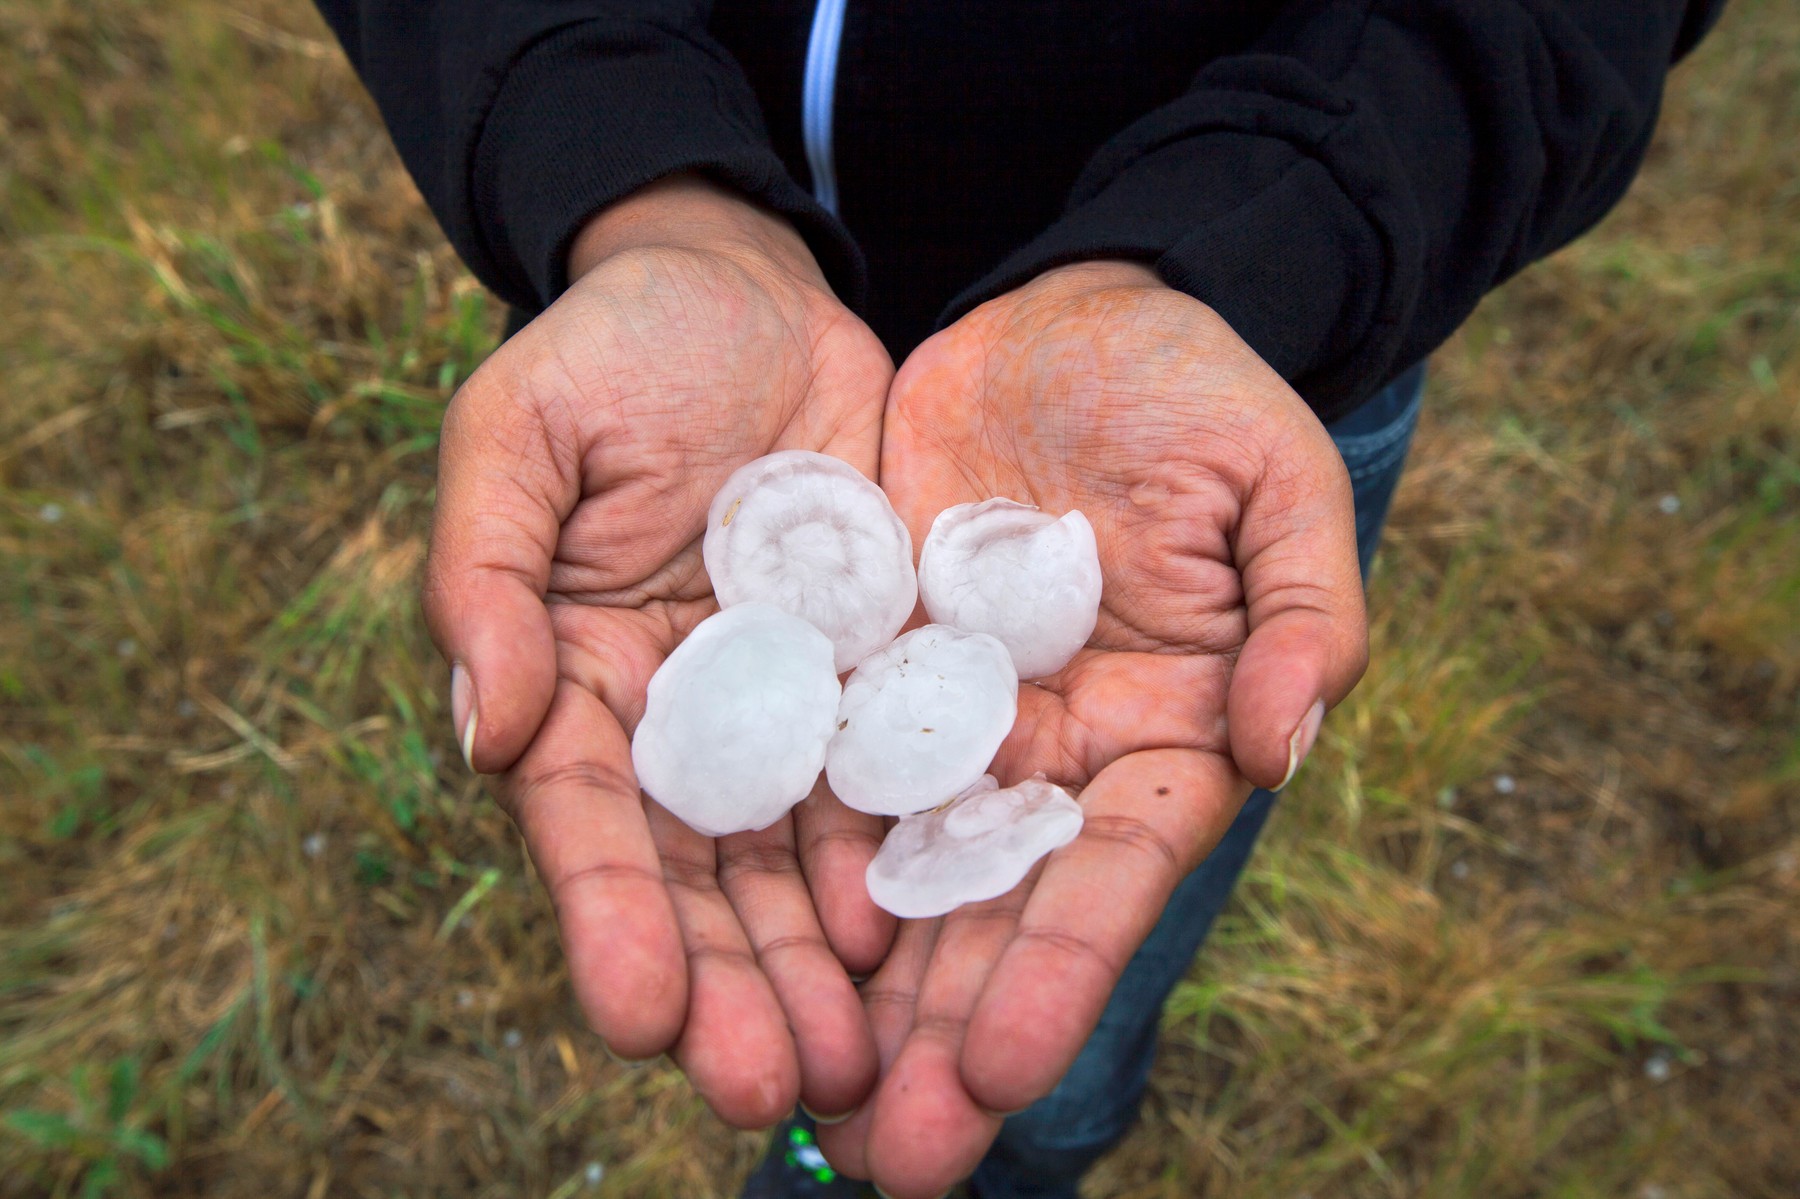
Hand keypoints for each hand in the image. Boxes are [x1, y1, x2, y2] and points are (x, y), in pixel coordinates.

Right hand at [423, 176, 896, 1125]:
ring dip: (823, 964)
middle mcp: (682, 720)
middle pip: (704, 877)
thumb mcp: (517, 433)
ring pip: (803, 858)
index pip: (590, 826)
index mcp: (575, 679)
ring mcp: (785, 704)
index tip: (643, 1018)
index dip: (614, 922)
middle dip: (732, 986)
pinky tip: (936, 932)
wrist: (743, 289)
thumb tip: (484, 734)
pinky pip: (896, 774)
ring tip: (860, 1061)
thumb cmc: (610, 350)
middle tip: (772, 1091)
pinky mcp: (873, 671)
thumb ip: (485, 575)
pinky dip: (910, 856)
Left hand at [816, 262, 1367, 1194]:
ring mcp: (948, 717)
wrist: (1069, 315)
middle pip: (992, 909)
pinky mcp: (862, 665)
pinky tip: (728, 945)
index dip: (1062, 968)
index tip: (1003, 1070)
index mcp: (1160, 732)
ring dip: (852, 988)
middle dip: (946, 1034)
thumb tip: (1286, 738)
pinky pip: (813, 768)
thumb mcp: (1279, 480)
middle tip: (895, 1160)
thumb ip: (1305, 609)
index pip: (1109, 874)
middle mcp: (1048, 755)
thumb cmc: (1198, 390)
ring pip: (891, 870)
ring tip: (798, 1101)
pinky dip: (779, 858)